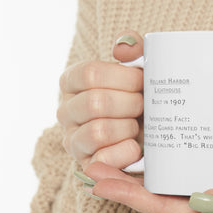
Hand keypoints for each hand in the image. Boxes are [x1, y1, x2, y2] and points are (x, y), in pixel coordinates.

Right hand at [57, 31, 143, 169]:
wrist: (146, 132)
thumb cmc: (139, 96)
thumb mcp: (138, 69)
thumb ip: (133, 49)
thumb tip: (124, 48)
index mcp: (72, 82)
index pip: (90, 74)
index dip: (124, 78)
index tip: (142, 81)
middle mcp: (66, 110)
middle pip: (96, 103)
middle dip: (130, 104)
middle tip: (144, 105)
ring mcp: (73, 140)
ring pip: (99, 132)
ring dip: (128, 128)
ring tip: (137, 125)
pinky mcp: (86, 165)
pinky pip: (103, 160)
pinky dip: (126, 152)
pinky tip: (136, 146)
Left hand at [83, 161, 212, 212]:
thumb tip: (204, 201)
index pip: (166, 211)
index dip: (131, 198)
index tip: (100, 181)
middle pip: (160, 202)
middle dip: (124, 187)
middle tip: (94, 166)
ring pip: (170, 191)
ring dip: (139, 178)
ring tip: (113, 159)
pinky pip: (187, 178)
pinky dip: (165, 169)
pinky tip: (157, 153)